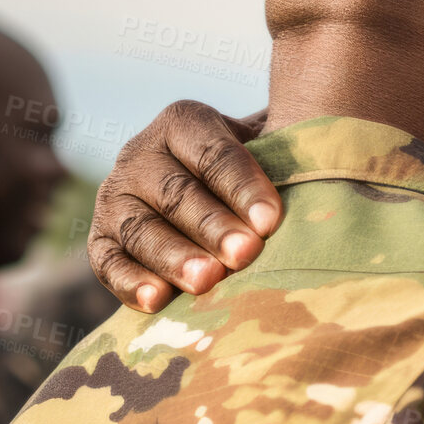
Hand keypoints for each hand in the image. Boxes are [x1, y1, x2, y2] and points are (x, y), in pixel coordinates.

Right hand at [88, 101, 278, 310]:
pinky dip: (130, 282)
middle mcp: (140, 154)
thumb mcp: (269, 149)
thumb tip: (323, 166)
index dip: (242, 186)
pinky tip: (156, 301)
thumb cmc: (257, 171)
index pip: (212, 152)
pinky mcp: (100, 239)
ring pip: (141, 228)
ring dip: (175, 256)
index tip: (271, 220)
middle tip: (245, 253)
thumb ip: (285, 154)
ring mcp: (115, 197)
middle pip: (177, 193)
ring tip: (208, 281)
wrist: (213, 197)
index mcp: (183, 122)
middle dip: (213, 226)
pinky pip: (108, 262)